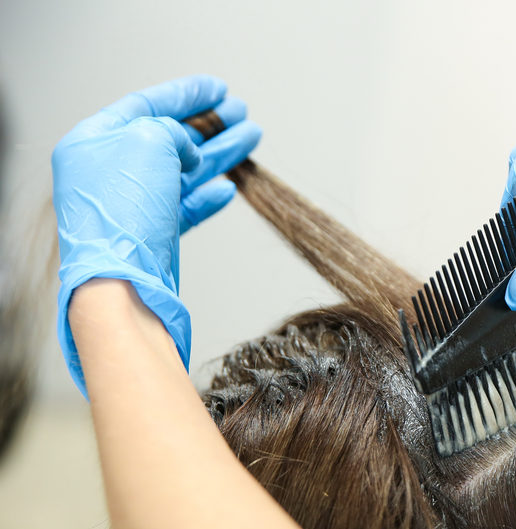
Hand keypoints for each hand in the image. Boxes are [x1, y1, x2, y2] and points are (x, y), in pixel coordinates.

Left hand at [53, 74, 260, 395]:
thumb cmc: (125, 212)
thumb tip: (184, 147)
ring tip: (251, 139)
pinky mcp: (151, 235)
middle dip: (208, 125)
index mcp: (94, 142)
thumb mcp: (149, 142)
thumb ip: (170, 130)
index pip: (145, 106)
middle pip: (167, 138)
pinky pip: (184, 207)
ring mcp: (131, 205)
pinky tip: (229, 187)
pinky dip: (208, 195)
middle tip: (240, 113)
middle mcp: (109, 172)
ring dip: (219, 154)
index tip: (217, 89)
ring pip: (182, 171)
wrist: (125, 281)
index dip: (185, 95)